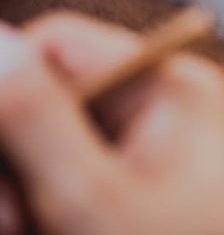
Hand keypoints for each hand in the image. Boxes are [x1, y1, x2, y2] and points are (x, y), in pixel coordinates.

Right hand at [0, 14, 223, 234]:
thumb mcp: (90, 197)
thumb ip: (34, 117)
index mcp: (170, 83)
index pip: (55, 45)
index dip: (3, 91)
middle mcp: (160, 103)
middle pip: (42, 99)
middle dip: (11, 158)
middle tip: (15, 220)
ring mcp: (146, 148)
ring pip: (40, 148)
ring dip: (19, 191)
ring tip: (28, 228)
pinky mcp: (130, 188)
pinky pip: (62, 179)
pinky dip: (42, 209)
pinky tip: (42, 228)